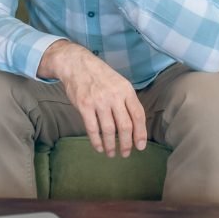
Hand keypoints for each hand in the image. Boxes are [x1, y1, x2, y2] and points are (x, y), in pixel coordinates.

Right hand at [38, 41, 147, 157]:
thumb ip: (127, 101)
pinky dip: (96, 141)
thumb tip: (136, 126)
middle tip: (126, 153)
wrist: (78, 64)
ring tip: (112, 153)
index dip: (140, 133)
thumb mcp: (119, 83)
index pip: (138, 115)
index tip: (140, 147)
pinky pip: (92, 128)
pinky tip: (99, 148)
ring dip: (111, 145)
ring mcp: (99, 101)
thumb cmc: (101, 76)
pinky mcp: (84, 105)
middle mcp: (114, 96)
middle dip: (126, 143)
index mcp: (126, 90)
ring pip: (108, 130)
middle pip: (125, 126)